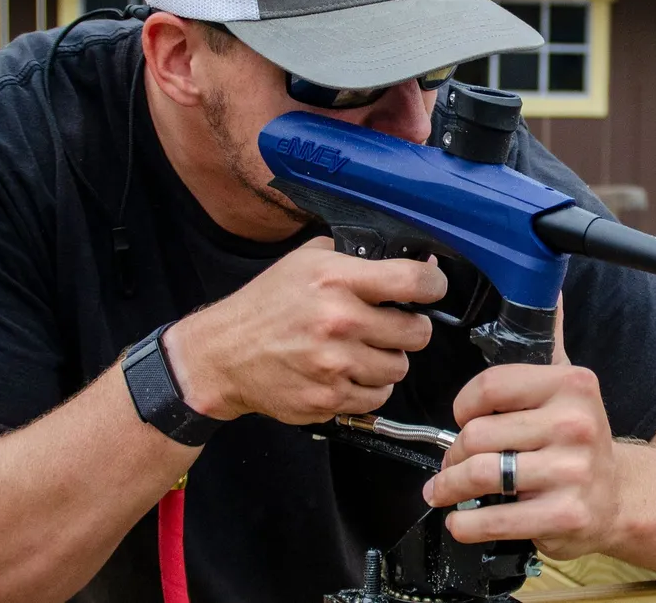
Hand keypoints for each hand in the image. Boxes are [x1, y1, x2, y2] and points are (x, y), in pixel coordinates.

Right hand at [163, 236, 446, 424]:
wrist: (222, 355)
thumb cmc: (266, 305)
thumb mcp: (306, 261)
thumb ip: (359, 258)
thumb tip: (417, 261)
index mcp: (336, 279)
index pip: (414, 281)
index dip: (433, 285)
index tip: (431, 289)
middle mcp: (339, 321)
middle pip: (417, 332)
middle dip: (408, 328)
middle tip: (388, 325)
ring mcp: (335, 364)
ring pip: (399, 367)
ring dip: (387, 359)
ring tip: (359, 349)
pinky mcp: (329, 398)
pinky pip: (378, 396)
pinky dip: (368, 386)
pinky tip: (346, 371)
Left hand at [422, 354, 618, 560]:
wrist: (618, 497)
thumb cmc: (578, 440)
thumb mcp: (569, 387)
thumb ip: (549, 340)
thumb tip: (547, 289)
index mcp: (573, 386)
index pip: (491, 386)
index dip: (463, 406)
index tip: (462, 418)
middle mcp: (576, 425)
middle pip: (478, 434)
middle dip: (453, 453)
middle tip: (453, 463)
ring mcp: (572, 473)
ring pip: (479, 474)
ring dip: (450, 487)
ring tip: (446, 491)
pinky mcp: (564, 516)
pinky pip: (493, 519)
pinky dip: (465, 524)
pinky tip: (462, 520)